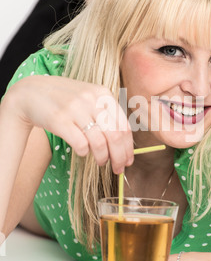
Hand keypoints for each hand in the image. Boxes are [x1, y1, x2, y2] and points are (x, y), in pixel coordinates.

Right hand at [5, 75, 133, 173]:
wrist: (32, 92)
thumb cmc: (65, 99)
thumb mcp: (89, 97)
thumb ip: (107, 113)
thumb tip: (125, 143)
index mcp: (103, 93)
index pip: (124, 125)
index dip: (128, 147)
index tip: (129, 160)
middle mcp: (91, 99)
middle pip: (115, 136)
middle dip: (120, 157)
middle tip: (118, 168)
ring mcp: (75, 109)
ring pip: (99, 143)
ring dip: (103, 158)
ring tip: (101, 162)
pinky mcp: (60, 120)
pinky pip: (80, 144)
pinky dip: (84, 152)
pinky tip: (82, 152)